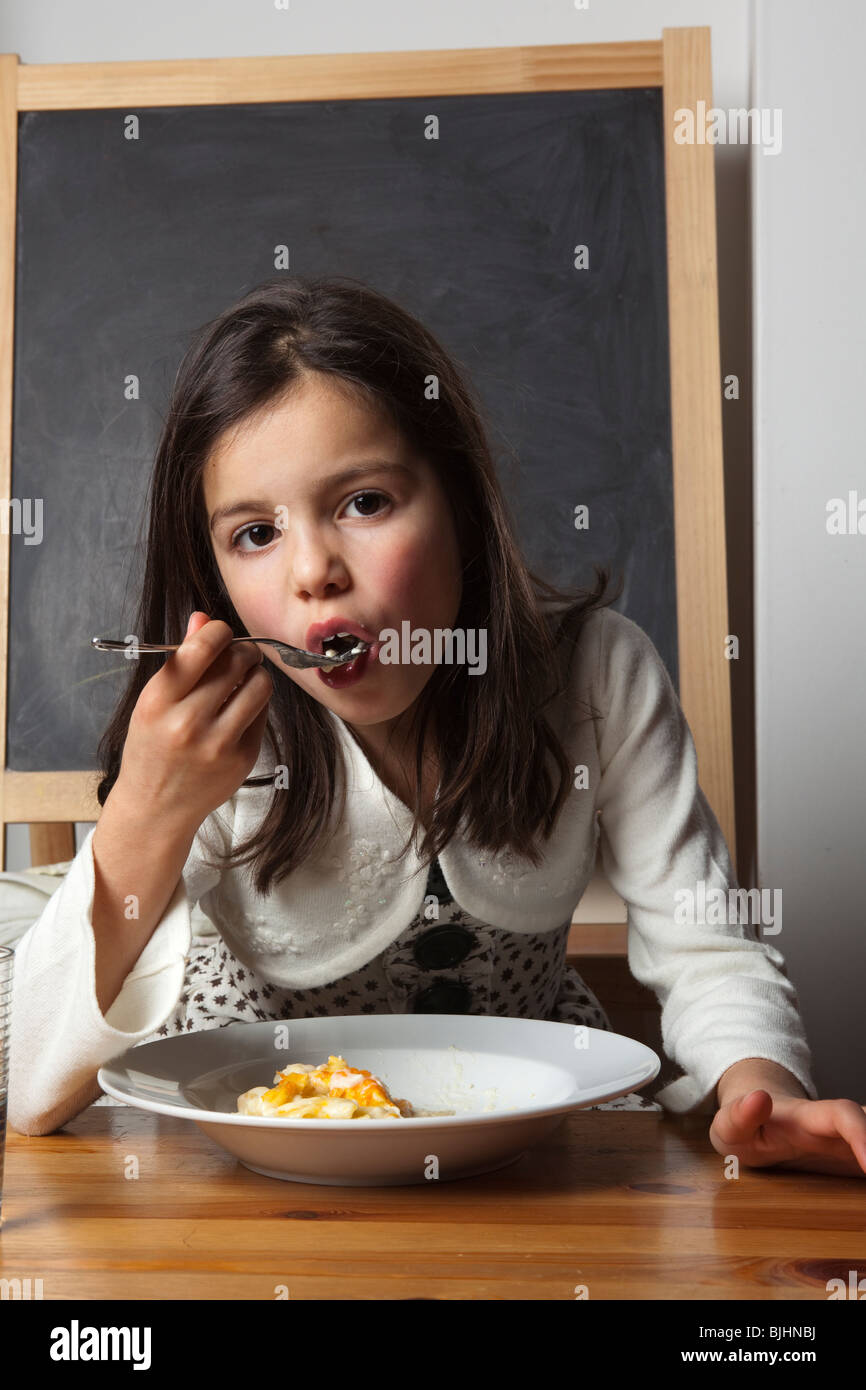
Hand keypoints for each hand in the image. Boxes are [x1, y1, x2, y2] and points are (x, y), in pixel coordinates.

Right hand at [114, 611, 273, 830]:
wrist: (156, 807)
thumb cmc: (152, 747)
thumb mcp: (153, 702)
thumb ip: (181, 660)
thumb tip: (203, 618)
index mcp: (157, 702)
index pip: (202, 648)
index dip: (220, 631)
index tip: (222, 633)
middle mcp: (187, 722)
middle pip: (237, 663)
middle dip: (243, 652)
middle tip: (240, 656)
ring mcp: (218, 743)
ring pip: (259, 685)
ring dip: (256, 674)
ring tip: (245, 679)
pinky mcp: (242, 758)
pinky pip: (263, 713)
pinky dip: (256, 704)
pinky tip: (240, 710)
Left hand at [709, 1090, 865, 1176]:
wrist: (753, 1121)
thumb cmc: (744, 1127)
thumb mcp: (729, 1125)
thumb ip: (739, 1115)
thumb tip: (758, 1097)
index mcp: (809, 1117)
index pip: (844, 1116)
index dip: (864, 1135)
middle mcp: (839, 1127)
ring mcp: (851, 1144)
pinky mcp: (856, 1159)